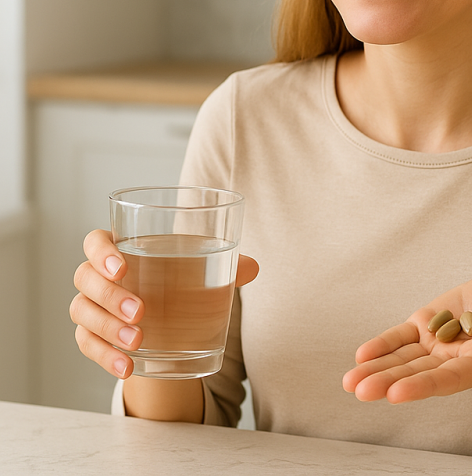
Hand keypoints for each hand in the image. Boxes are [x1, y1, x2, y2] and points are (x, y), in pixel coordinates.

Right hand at [69, 229, 258, 378]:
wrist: (169, 316)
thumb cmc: (181, 280)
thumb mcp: (203, 269)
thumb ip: (227, 265)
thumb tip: (252, 268)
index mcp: (122, 249)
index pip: (94, 241)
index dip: (101, 252)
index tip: (123, 267)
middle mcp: (99, 275)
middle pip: (85, 278)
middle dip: (111, 296)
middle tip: (142, 311)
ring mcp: (92, 306)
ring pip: (82, 312)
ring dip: (107, 328)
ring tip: (139, 341)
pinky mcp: (92, 336)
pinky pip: (86, 345)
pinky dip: (104, 357)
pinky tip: (127, 366)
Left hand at [342, 267, 471, 403]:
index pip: (451, 379)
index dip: (424, 386)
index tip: (396, 394)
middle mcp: (459, 358)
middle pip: (420, 374)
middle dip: (389, 382)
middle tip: (360, 390)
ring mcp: (442, 340)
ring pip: (406, 358)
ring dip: (378, 368)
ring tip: (351, 381)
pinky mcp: (432, 320)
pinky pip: (404, 335)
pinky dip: (384, 344)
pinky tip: (362, 355)